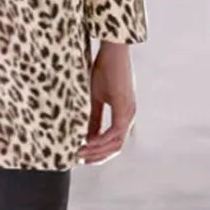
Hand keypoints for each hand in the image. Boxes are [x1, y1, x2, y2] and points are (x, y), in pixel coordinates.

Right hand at [77, 41, 136, 164]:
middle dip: (98, 156)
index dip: (99, 151)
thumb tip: (86, 134)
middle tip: (80, 160)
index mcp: (123, 113)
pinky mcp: (125, 107)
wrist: (113, 49)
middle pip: (116, 147)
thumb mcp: (95, 96)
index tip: (82, 155)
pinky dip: (100, 139)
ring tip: (80, 153)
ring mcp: (128, 112)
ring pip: (116, 143)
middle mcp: (129, 116)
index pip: (113, 141)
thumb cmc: (104, 67)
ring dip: (98, 150)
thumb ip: (93, 116)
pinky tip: (87, 141)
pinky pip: (114, 132)